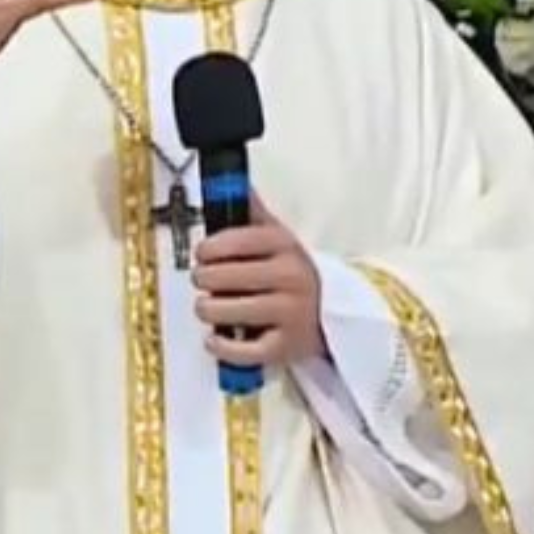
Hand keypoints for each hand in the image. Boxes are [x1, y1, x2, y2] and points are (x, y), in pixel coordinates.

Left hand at [192, 195, 324, 367]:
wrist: (332, 314)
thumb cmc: (293, 273)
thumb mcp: (279, 237)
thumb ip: (253, 212)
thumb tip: (236, 182)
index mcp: (285, 246)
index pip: (238, 240)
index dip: (210, 247)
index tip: (201, 253)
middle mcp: (290, 278)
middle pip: (226, 276)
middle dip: (204, 279)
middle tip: (203, 280)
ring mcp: (289, 314)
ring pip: (227, 312)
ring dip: (208, 309)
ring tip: (208, 306)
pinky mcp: (284, 347)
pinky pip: (242, 350)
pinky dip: (221, 346)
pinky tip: (215, 337)